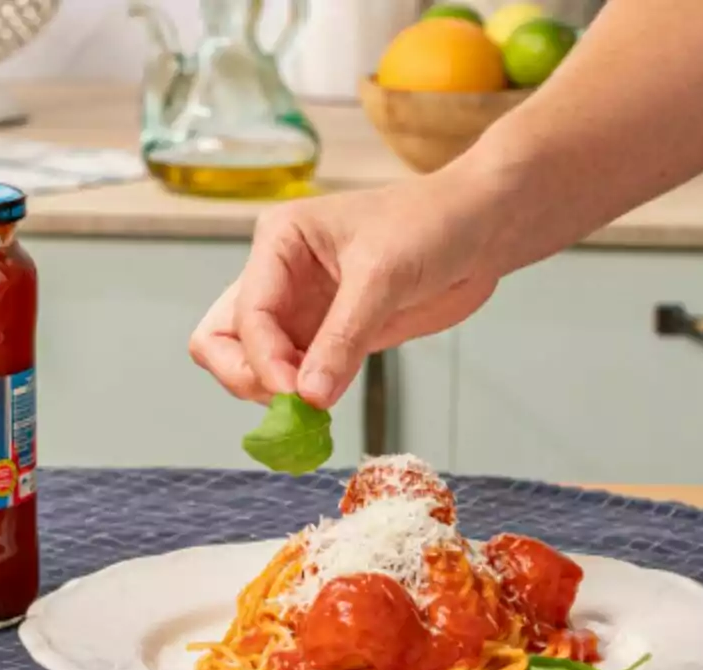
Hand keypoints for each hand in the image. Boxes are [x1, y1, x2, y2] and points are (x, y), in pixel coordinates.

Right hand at [189, 176, 503, 407]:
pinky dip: (297, 401)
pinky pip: (291, 376)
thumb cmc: (433, 224)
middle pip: (221, 339)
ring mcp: (297, 310)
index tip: (295, 396)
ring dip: (267, 392)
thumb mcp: (384, 275)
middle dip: (245, 375)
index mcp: (278, 242)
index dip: (263, 360)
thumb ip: (343, 338)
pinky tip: (321, 412)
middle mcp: (276, 276)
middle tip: (287, 405)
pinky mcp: (324, 338)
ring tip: (308, 413)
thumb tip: (308, 397)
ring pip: (248, 362)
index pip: (246, 312)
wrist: (481, 228)